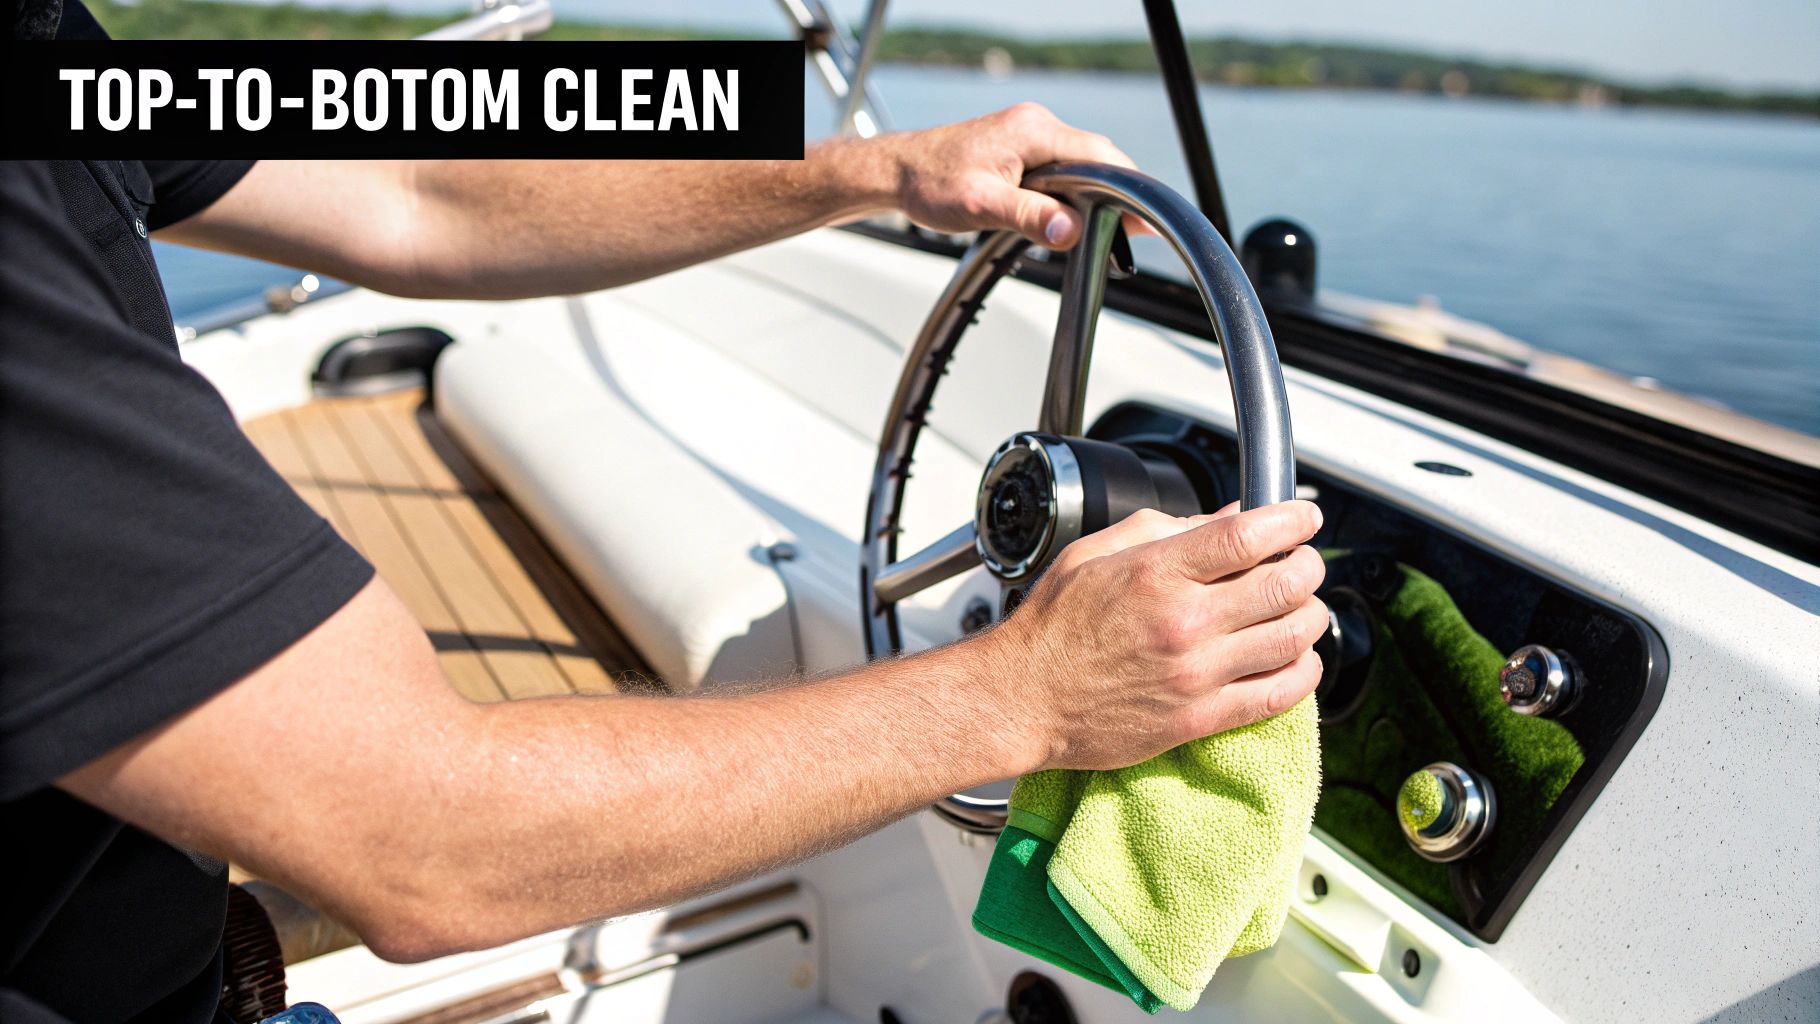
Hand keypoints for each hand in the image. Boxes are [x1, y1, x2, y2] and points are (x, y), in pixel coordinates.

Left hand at [879, 102, 1144, 248]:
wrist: (898, 171)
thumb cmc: (930, 183)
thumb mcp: (981, 205)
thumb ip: (1029, 216)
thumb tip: (1070, 229)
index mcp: (1032, 132)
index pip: (1099, 155)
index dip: (1126, 188)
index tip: (1141, 219)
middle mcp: (1036, 125)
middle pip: (1096, 159)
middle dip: (1113, 196)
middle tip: (1126, 235)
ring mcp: (1029, 134)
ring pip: (1079, 165)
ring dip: (1090, 196)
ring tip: (1099, 230)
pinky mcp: (1021, 147)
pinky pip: (1061, 168)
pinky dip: (1070, 192)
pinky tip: (1067, 217)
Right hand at [983, 501, 1327, 772]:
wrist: (1021, 699)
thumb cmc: (1051, 628)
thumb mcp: (1095, 554)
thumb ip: (1165, 529)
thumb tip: (1227, 515)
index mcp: (1155, 573)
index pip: (1249, 535)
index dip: (1291, 520)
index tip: (1302, 517)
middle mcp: (1182, 622)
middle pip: (1285, 584)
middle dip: (1307, 565)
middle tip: (1303, 562)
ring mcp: (1196, 674)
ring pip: (1293, 638)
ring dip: (1311, 616)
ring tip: (1302, 607)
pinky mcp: (1200, 718)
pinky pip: (1278, 694)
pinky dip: (1304, 672)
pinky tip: (1298, 659)